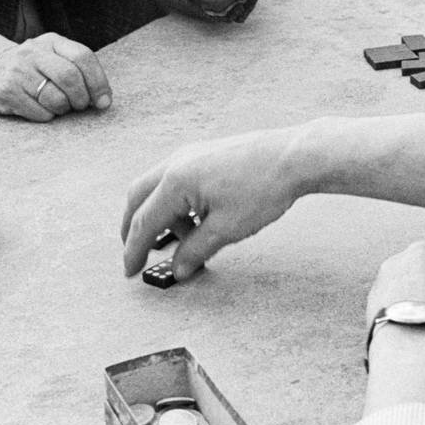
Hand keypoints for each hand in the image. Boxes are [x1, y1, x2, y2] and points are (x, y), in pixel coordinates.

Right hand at [0, 33, 110, 120]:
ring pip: (55, 98)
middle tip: (80, 106)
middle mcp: (33, 53)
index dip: (98, 82)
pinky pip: (38, 112)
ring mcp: (17, 71)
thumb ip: (78, 70)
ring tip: (58, 106)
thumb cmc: (33, 68)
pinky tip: (38, 108)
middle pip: (70, 77)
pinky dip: (45, 116)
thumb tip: (104, 99)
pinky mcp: (5, 91)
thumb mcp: (53, 58)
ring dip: (63, 109)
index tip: (104, 101)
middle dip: (81, 98)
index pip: (83, 56)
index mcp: (51, 41)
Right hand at [121, 127, 305, 280]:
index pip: (144, 222)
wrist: (294, 156)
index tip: (130, 271)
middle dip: (134, 228)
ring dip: (160, 215)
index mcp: (176, 182)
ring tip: (183, 241)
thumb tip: (178, 268)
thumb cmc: (264, 187)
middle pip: (138, 198)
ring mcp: (191, 154)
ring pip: (158, 187)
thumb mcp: (226, 229)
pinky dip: (176, 201)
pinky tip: (198, 219)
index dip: (134, 251)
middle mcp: (176, 163)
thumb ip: (196, 250)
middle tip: (137, 253)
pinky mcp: (206, 153)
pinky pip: (177, 178)